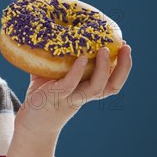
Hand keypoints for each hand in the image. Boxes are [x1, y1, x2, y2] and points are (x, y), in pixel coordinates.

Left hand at [14, 43, 132, 138]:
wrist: (30, 122)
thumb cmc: (41, 96)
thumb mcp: (52, 76)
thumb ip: (56, 60)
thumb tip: (54, 33)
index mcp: (86, 90)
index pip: (112, 81)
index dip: (123, 67)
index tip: (126, 47)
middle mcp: (83, 95)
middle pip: (112, 86)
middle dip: (123, 67)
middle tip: (125, 47)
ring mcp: (71, 97)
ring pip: (96, 88)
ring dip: (104, 69)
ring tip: (104, 50)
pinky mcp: (56, 96)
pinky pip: (70, 85)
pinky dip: (77, 72)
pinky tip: (82, 59)